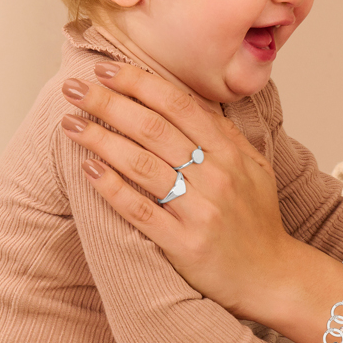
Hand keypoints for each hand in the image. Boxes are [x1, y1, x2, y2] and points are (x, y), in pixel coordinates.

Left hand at [58, 63, 291, 317]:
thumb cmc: (257, 219)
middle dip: (108, 102)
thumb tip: (186, 101)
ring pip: (141, 165)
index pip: (179, 105)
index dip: (139, 82)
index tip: (107, 68)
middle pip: (153, 128)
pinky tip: (88, 168)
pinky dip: (111, 188)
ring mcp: (201, 210)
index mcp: (231, 152)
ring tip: (70, 123)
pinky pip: (140, 210)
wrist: (271, 274)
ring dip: (100, 139)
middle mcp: (217, 176)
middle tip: (76, 87)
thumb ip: (224, 135)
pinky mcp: (184, 244)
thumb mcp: (254, 167)